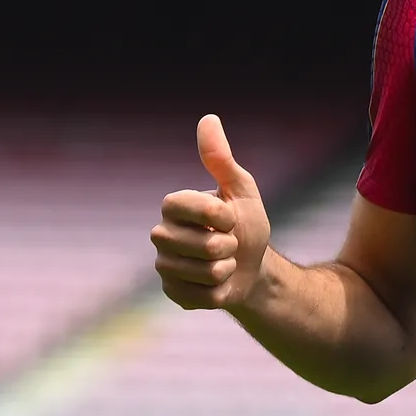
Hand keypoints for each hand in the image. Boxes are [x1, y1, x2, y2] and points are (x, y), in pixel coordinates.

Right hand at [151, 114, 271, 309]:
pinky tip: (218, 282)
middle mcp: (161, 234)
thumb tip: (208, 118)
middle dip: (228, 245)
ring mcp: (164, 265)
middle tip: (229, 242)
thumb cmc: (246, 223)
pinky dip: (221, 291)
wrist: (253, 266)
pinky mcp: (173, 293)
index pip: (187, 206)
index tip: (229, 216)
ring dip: (227, 268)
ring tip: (224, 261)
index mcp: (174, 206)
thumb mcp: (240, 189)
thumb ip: (220, 158)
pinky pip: (204, 296)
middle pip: (202, 245)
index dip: (218, 214)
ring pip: (204, 272)